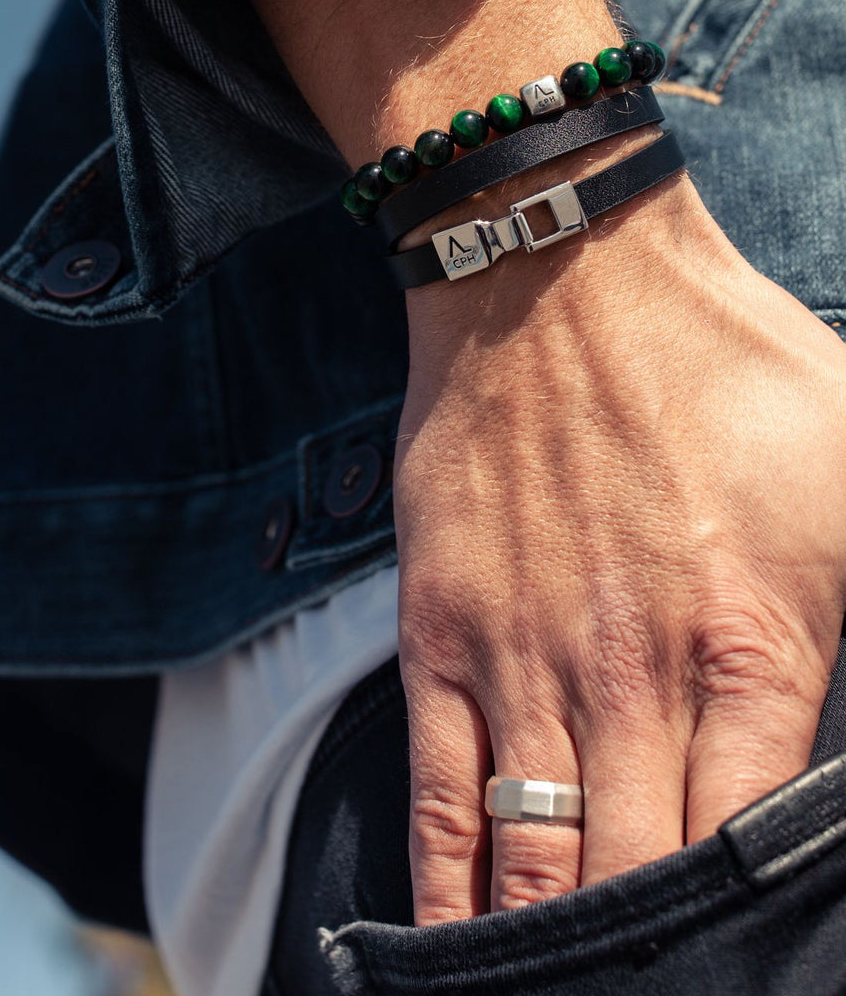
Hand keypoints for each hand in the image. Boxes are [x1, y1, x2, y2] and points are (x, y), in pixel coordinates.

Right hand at [395, 162, 845, 922]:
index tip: (744, 963)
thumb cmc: (717, 360)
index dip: (746, 933)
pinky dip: (448, 893)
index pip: (752, 854)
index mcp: (756, 645)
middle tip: (659, 989)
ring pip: (536, 865)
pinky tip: (457, 953)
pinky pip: (441, 800)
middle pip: (641, 885)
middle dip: (652, 965)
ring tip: (563, 992)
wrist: (559, 274)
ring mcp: (525, 663)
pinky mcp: (441, 636)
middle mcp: (635, 678)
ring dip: (550, 951)